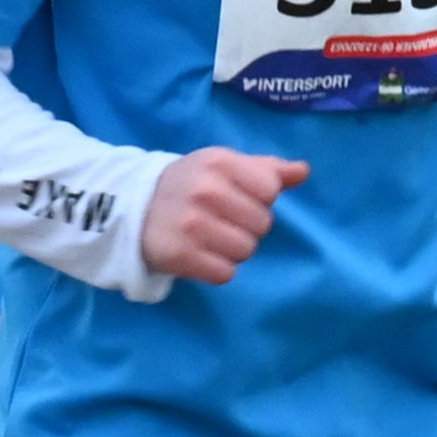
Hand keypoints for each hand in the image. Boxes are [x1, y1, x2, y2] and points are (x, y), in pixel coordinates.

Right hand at [139, 148, 302, 286]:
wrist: (133, 208)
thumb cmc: (189, 184)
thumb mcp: (223, 166)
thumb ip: (266, 168)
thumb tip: (303, 171)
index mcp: (219, 163)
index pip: (270, 190)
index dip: (258, 197)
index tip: (235, 197)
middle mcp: (205, 191)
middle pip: (262, 224)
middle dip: (246, 226)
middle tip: (220, 220)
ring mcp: (191, 225)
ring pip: (246, 250)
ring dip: (232, 249)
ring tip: (210, 238)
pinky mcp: (181, 256)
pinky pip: (225, 273)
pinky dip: (216, 268)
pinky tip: (200, 254)